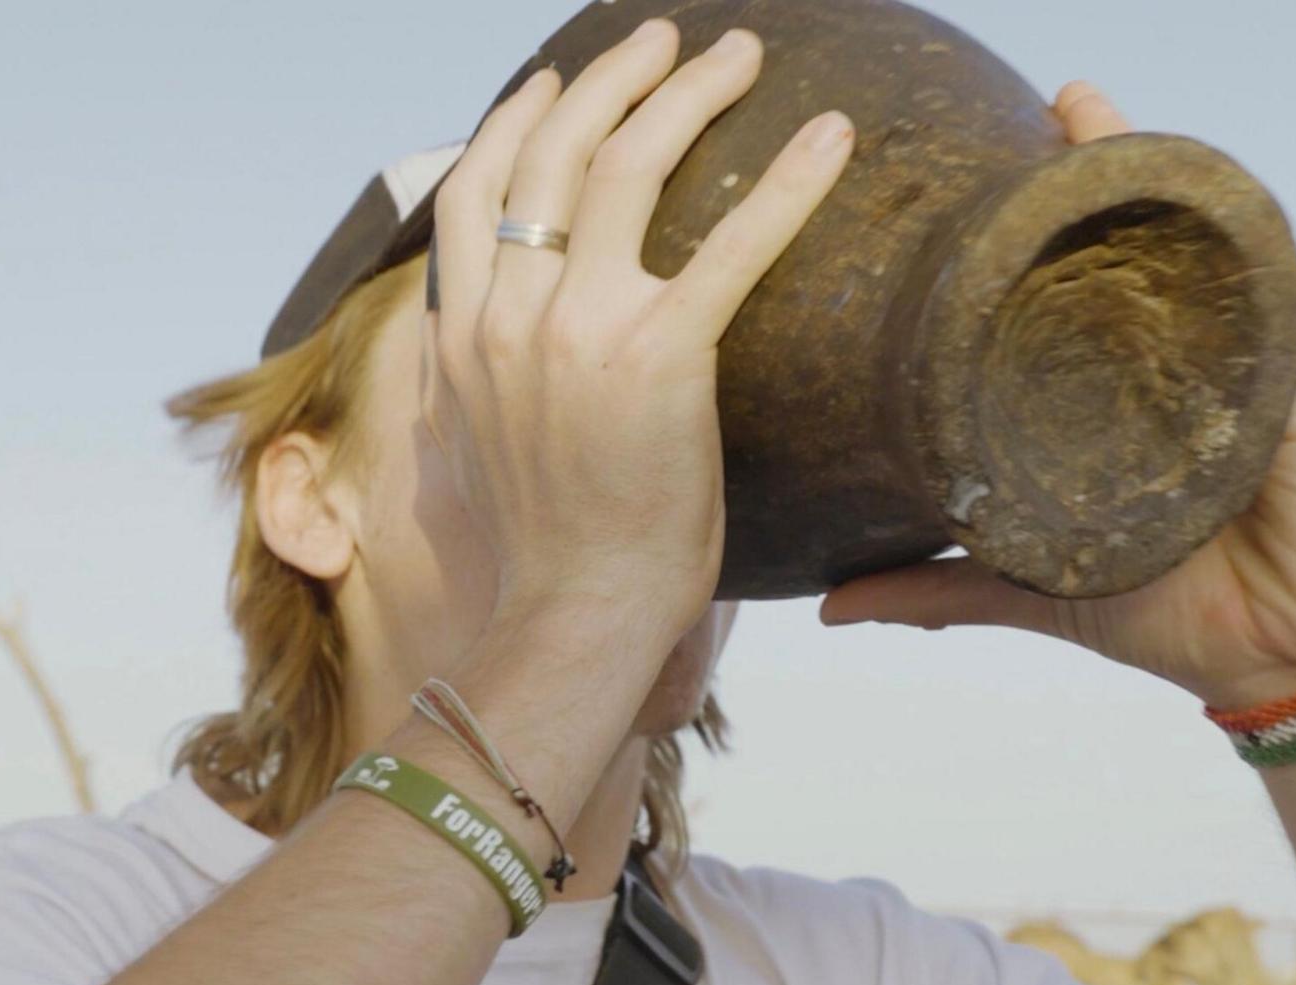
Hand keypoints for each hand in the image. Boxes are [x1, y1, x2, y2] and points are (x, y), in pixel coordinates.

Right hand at [425, 20, 852, 634]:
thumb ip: (478, 377)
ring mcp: (579, 332)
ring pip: (629, 166)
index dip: (517, 120)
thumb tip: (482, 345)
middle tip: (666, 39)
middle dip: (614, 76)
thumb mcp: (479, 447)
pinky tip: (833, 136)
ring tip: (736, 56)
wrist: (573, 615)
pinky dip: (790, 180)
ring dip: (687, 92)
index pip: (474, 190)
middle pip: (554, 150)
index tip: (558, 82)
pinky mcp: (662, 358)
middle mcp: (509, 317)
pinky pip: (735, 244)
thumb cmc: (547, 552)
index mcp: (462, 335)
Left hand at [819, 83, 1295, 709]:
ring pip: (1178, 255)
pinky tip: (1179, 192)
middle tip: (1042, 103)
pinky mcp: (1278, 389)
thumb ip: (930, 587)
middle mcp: (1159, 368)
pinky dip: (1219, 247)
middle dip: (1076, 176)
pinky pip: (1250, 302)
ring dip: (1137, 178)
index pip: (1054, 299)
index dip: (1014, 237)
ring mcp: (1222, 369)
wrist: (1271, 660)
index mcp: (1098, 401)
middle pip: (1115, 255)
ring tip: (1086, 107)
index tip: (962, 178)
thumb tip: (831, 603)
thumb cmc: (1161, 608)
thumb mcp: (1024, 587)